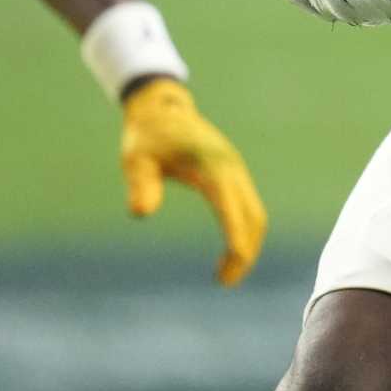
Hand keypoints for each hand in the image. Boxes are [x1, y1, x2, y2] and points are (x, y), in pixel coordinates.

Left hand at [121, 78, 267, 286]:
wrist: (163, 109)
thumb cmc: (148, 136)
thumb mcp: (135, 158)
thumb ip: (140, 183)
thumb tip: (142, 213)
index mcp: (210, 163)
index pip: (230, 203)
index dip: (235, 234)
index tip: (234, 262)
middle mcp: (230, 167)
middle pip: (253, 214)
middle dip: (246, 250)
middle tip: (225, 281)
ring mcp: (235, 171)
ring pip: (255, 213)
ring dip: (248, 244)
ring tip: (225, 274)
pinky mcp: (233, 175)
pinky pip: (249, 208)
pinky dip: (245, 232)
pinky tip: (231, 251)